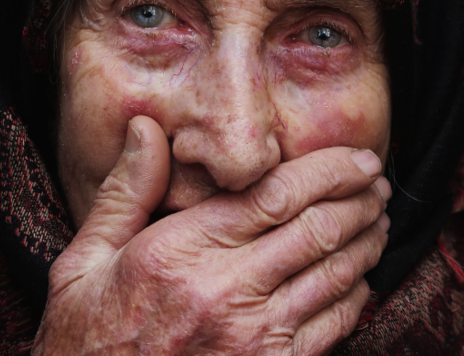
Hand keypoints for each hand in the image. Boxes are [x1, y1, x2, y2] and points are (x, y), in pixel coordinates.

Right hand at [33, 115, 389, 354]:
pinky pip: (334, 325)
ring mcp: (255, 337)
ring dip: (367, 242)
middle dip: (359, 199)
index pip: (275, 194)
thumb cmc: (88, 342)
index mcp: (182, 251)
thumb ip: (124, 193)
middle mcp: (226, 291)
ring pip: (335, 274)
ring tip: (379, 220)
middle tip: (377, 184)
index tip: (356, 158)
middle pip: (318, 229)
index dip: (328, 170)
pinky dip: (356, 293)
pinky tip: (359, 277)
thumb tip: (146, 129)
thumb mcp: (84, 264)